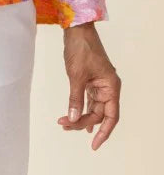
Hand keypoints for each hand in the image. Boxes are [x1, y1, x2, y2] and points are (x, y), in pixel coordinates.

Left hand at [57, 21, 120, 149]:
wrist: (76, 29)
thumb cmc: (81, 49)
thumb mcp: (76, 76)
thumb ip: (75, 98)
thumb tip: (73, 118)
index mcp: (111, 86)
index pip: (111, 116)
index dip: (104, 132)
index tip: (94, 145)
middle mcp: (108, 87)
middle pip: (99, 113)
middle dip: (82, 122)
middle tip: (64, 125)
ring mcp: (99, 83)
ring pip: (92, 107)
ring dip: (79, 115)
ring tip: (64, 123)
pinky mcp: (90, 79)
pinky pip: (88, 99)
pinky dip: (80, 107)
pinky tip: (75, 117)